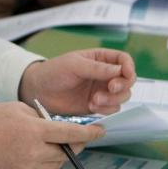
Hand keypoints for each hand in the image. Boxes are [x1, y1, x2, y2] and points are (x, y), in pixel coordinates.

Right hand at [0, 101, 103, 168]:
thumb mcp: (19, 108)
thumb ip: (42, 118)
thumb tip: (58, 127)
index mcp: (35, 130)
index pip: (71, 133)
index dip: (89, 133)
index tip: (101, 131)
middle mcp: (35, 151)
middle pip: (67, 152)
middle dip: (75, 145)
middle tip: (75, 138)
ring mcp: (28, 167)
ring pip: (56, 164)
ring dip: (59, 154)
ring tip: (51, 144)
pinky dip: (44, 162)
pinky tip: (34, 152)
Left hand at [19, 49, 135, 115]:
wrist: (38, 91)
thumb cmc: (53, 71)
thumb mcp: (74, 65)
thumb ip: (97, 68)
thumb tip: (120, 70)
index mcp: (100, 59)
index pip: (124, 60)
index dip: (129, 67)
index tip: (126, 75)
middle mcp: (104, 74)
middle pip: (127, 80)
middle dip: (122, 86)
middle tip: (110, 88)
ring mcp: (101, 90)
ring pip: (122, 96)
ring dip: (113, 100)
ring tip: (95, 100)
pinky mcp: (96, 105)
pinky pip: (111, 109)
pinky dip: (106, 109)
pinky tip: (91, 106)